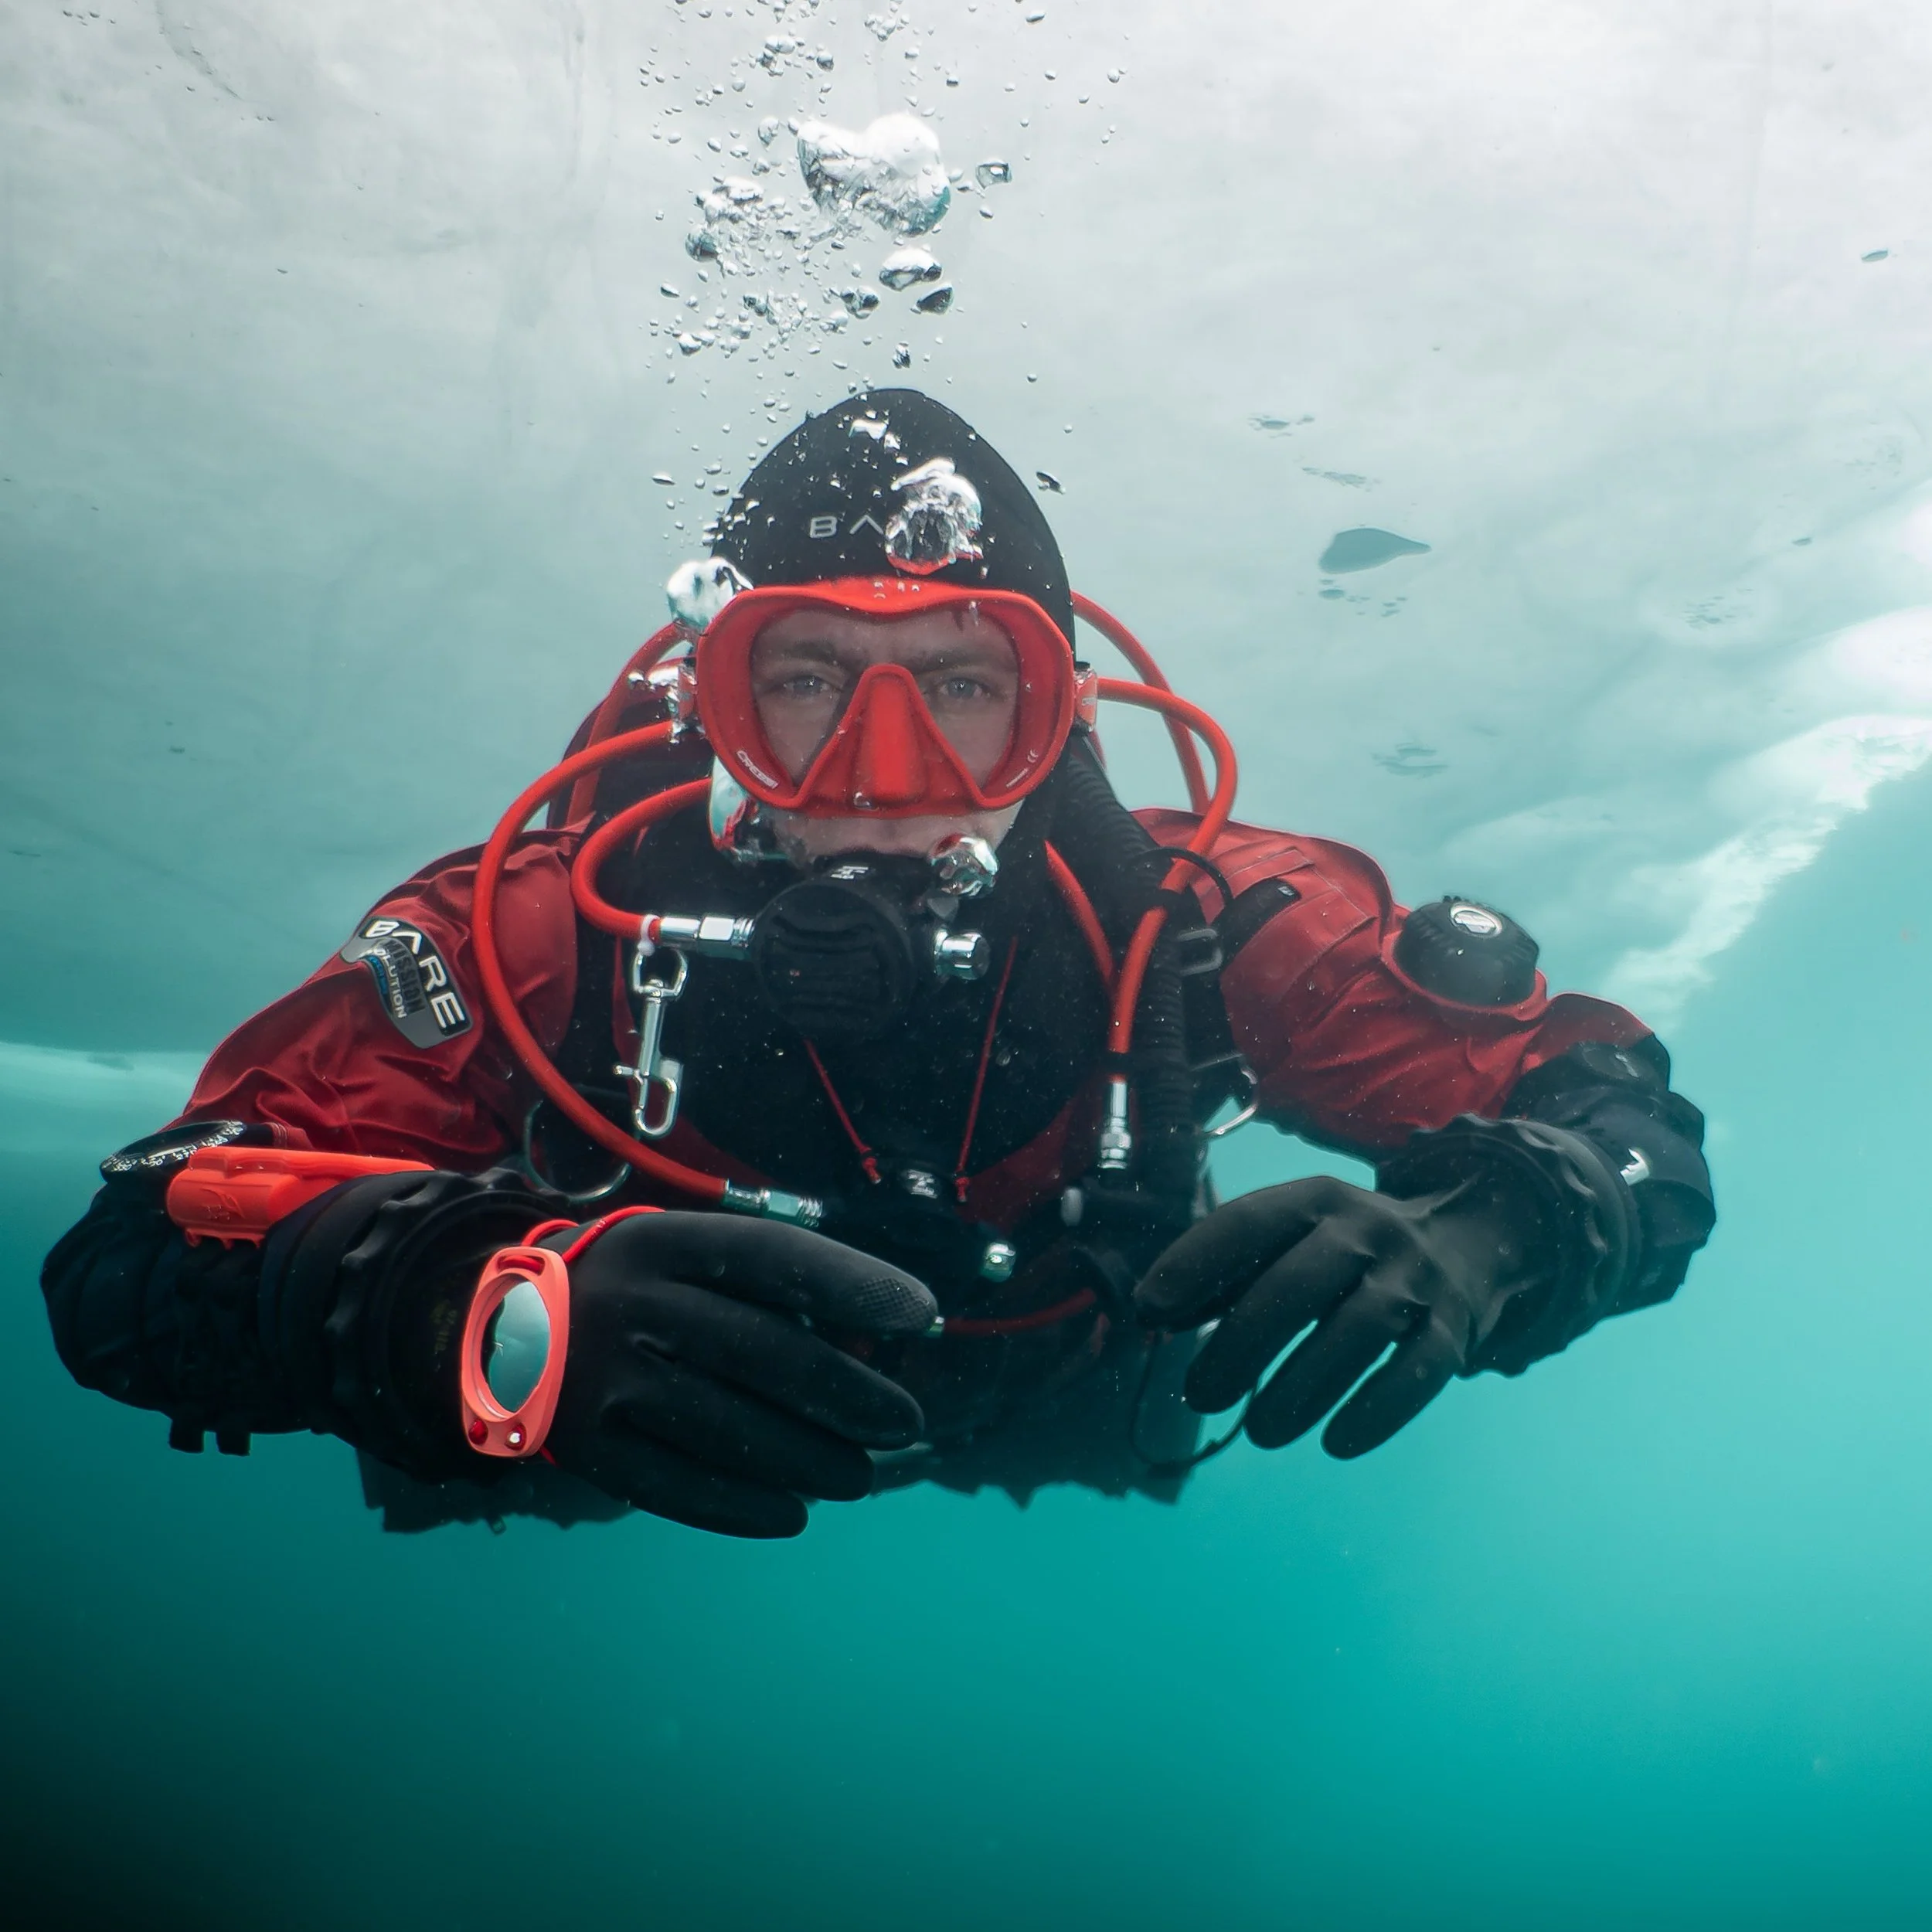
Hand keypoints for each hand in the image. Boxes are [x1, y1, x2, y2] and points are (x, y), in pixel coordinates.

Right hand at [544, 1213, 935, 1536]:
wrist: (496, 1328)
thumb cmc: (636, 1287)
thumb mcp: (681, 1253)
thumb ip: (762, 1286)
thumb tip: (871, 1340)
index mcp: (664, 1242)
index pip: (773, 1257)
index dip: (852, 1282)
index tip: (920, 1313)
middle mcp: (631, 1303)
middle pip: (761, 1352)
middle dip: (848, 1394)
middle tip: (904, 1424)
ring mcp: (601, 1378)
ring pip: (726, 1426)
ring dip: (808, 1458)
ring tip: (860, 1475)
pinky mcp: (582, 1445)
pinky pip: (673, 1485)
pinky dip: (739, 1505)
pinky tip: (791, 1514)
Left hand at [1134, 1175, 1537, 1458]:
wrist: (1470, 1239)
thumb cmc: (1347, 1251)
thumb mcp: (1290, 1241)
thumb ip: (1224, 1274)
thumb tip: (1151, 1315)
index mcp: (1315, 1200)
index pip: (1248, 1221)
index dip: (1194, 1262)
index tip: (1149, 1309)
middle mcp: (1366, 1230)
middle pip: (1296, 1285)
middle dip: (1240, 1344)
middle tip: (1201, 1396)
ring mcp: (1413, 1278)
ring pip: (1356, 1332)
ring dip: (1302, 1388)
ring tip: (1259, 1433)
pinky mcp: (1451, 1327)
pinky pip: (1417, 1372)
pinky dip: (1377, 1411)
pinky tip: (1336, 1445)